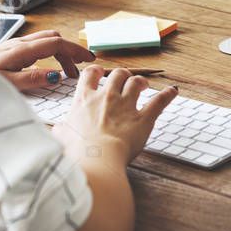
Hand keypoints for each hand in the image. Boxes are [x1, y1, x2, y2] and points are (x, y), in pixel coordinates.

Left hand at [0, 29, 94, 91]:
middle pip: (54, 39)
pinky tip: (48, 68)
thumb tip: (56, 76)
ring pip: (46, 40)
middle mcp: (20, 43)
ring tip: (67, 72)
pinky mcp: (10, 49)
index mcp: (22, 50)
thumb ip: (32, 79)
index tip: (89, 60)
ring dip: (60, 52)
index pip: (56, 43)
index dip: (75, 50)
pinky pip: (37, 45)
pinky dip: (50, 53)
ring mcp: (15, 45)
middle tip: (79, 70)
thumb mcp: (7, 83)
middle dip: (70, 51)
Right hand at [52, 65, 178, 165]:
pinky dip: (167, 95)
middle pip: (117, 74)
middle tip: (124, 80)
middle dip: (122, 75)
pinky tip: (173, 91)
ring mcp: (125, 106)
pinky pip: (158, 102)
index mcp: (85, 100)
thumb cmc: (76, 151)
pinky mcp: (143, 119)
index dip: (97, 71)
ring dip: (140, 82)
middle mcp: (106, 97)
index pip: (90, 75)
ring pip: (136, 82)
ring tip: (143, 84)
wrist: (95, 159)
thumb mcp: (61, 137)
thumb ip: (61, 130)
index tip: (100, 73)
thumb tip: (56, 130)